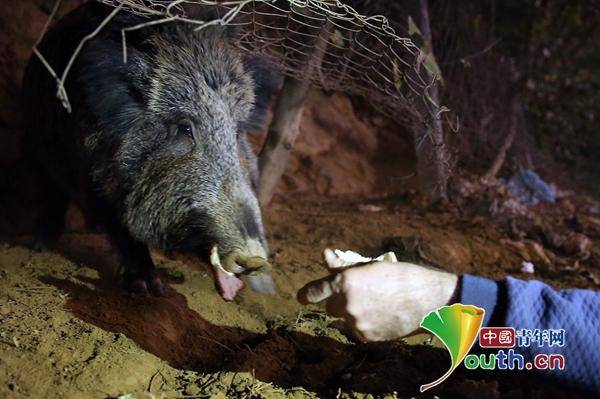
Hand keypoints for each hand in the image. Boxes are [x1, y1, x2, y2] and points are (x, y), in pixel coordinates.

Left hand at [297, 249, 458, 340]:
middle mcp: (347, 304)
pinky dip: (365, 325)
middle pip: (330, 307)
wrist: (429, 301)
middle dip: (339, 301)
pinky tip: (383, 315)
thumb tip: (324, 255)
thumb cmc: (401, 277)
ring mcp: (356, 323)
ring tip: (375, 304)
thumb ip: (344, 266)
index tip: (302, 297)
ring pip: (344, 319)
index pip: (313, 292)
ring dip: (352, 313)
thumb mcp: (370, 266)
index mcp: (345, 282)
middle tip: (359, 294)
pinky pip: (357, 331)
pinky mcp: (367, 337)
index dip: (306, 294)